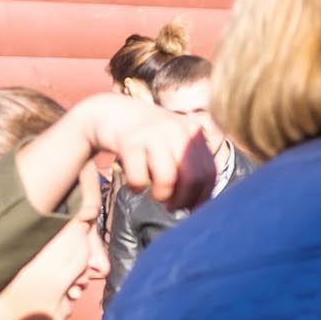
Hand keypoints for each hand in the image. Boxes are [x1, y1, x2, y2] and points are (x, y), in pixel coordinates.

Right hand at [80, 93, 214, 209]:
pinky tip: (135, 184)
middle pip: (193, 178)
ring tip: (155, 195)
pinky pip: (139, 178)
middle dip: (183, 200)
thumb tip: (201, 201)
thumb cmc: (147, 135)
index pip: (210, 172)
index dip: (203, 197)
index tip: (193, 209)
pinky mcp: (129, 140)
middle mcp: (177, 129)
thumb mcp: (175, 140)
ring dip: (162, 195)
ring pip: (168, 179)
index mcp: (193, 131)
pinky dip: (137, 188)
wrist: (110, 110)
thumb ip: (190, 163)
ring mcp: (153, 133)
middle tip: (172, 207)